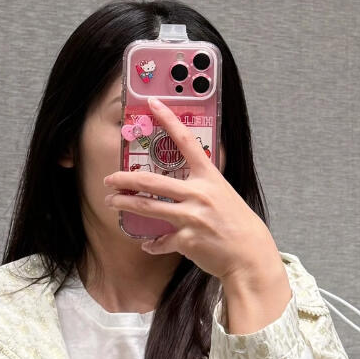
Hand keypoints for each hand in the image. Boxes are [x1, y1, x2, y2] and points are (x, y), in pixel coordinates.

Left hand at [102, 96, 282, 285]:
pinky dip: (153, 244)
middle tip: (109, 179)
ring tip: (111, 202)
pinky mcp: (187, 239)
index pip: (186, 141)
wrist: (250, 254)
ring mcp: (191, 217)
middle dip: (124, 180)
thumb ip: (202, 186)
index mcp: (210, 177)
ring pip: (148, 207)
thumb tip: (183, 183)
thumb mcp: (223, 194)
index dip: (169, 120)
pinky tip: (148, 245)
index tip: (153, 104)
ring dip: (125, 204)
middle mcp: (199, 193)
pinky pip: (160, 240)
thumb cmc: (238, 224)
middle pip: (152, 181)